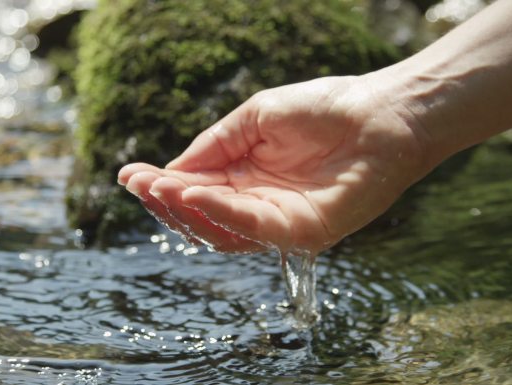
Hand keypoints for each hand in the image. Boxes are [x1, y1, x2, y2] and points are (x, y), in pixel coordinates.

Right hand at [118, 76, 428, 254]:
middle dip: (167, 202)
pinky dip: (223, 214)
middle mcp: (259, 203)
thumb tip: (172, 171)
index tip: (129, 174)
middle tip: (141, 184)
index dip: (162, 184)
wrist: (381, 114)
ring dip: (188, 211)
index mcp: (246, 175)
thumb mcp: (256, 117)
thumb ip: (216, 145)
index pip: (196, 188)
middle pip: (202, 216)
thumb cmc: (324, 109)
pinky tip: (197, 193)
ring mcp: (280, 221)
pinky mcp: (303, 232)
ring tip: (162, 189)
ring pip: (221, 231)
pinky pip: (255, 229)